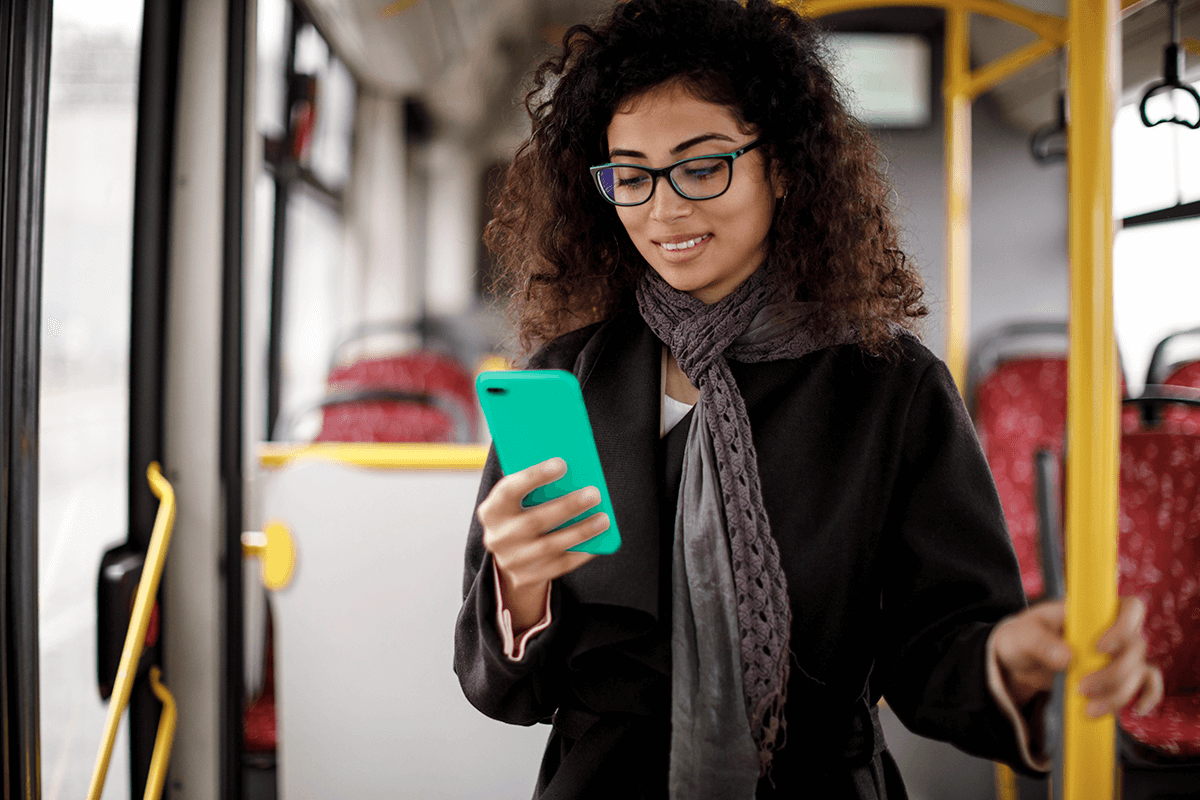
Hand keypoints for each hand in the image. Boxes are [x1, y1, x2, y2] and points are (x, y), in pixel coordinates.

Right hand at [477, 457, 607, 631]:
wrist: (510, 555)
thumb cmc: (521, 513)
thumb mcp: (518, 499)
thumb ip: (535, 486)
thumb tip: (571, 470)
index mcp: (491, 510)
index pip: (508, 490)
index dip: (534, 476)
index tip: (561, 463)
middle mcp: (497, 537)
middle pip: (534, 521)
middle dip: (567, 506)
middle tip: (594, 493)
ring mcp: (511, 560)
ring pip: (550, 545)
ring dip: (581, 531)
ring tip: (604, 518)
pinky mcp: (526, 578)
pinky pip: (559, 565)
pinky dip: (581, 552)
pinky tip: (598, 540)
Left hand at [992, 597, 1162, 716]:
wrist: (1018, 664)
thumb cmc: (1022, 638)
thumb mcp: (1021, 635)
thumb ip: (1040, 642)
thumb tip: (1067, 658)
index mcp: (1090, 611)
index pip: (1129, 607)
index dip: (1123, 627)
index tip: (1099, 648)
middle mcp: (1111, 631)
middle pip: (1136, 647)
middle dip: (1114, 673)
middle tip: (1082, 688)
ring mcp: (1117, 655)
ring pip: (1139, 671)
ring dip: (1119, 693)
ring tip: (1089, 708)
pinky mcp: (1118, 677)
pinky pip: (1147, 684)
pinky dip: (1147, 696)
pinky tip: (1136, 709)